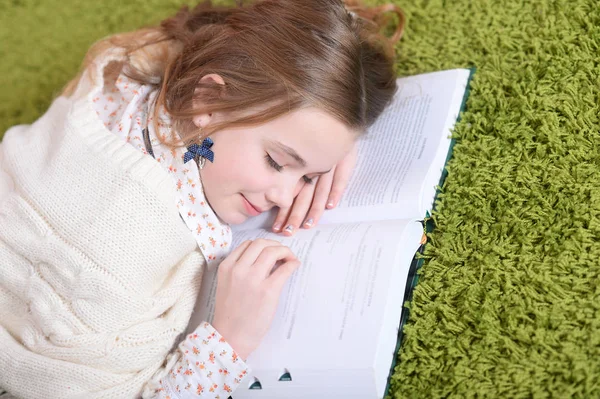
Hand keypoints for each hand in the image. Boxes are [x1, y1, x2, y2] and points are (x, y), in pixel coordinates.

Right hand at [210, 239, 300, 359]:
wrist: (230, 337)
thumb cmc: (231, 314)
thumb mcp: (227, 284)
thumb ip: (240, 269)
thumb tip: (265, 259)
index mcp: (226, 267)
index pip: (247, 244)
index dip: (262, 245)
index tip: (270, 251)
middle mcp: (238, 270)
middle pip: (261, 243)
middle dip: (275, 245)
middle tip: (283, 253)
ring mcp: (253, 279)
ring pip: (272, 251)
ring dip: (285, 251)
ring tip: (290, 259)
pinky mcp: (268, 291)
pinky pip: (285, 269)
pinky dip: (292, 263)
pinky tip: (295, 266)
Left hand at [272, 142, 357, 235]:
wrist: (337, 119)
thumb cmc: (317, 138)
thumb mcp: (301, 153)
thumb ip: (291, 171)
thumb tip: (276, 196)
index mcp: (300, 168)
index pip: (291, 194)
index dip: (284, 211)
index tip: (278, 227)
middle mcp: (312, 167)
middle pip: (303, 195)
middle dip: (295, 215)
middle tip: (289, 232)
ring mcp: (329, 163)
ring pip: (320, 190)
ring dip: (314, 209)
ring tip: (308, 225)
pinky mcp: (345, 158)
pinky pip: (341, 176)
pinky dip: (336, 191)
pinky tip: (330, 206)